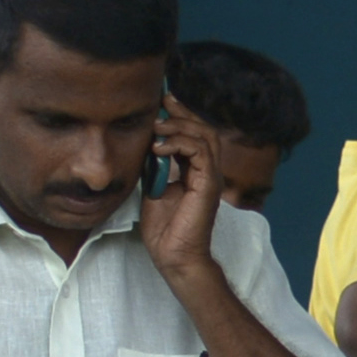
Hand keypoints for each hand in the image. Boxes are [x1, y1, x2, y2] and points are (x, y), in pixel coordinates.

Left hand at [135, 99, 227, 284]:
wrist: (173, 254)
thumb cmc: (165, 228)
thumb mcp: (153, 186)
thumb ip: (155, 165)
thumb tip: (147, 142)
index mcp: (196, 171)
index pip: (195, 134)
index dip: (180, 115)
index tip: (162, 101)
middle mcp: (208, 171)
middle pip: (203, 128)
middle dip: (181, 113)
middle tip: (161, 103)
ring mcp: (210, 178)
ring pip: (204, 135)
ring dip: (178, 126)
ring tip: (156, 128)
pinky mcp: (208, 185)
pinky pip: (200, 152)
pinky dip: (178, 144)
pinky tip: (159, 148)